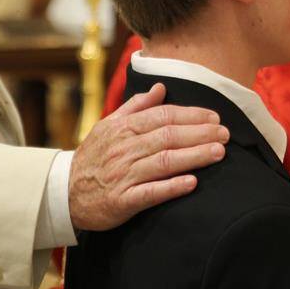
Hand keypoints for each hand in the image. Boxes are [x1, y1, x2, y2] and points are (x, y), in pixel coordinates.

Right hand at [68, 83, 229, 230]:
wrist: (63, 193)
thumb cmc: (92, 157)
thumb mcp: (108, 126)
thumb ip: (136, 106)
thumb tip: (161, 87)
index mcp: (123, 128)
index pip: (163, 116)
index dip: (191, 115)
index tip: (215, 117)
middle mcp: (124, 149)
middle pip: (168, 137)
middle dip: (200, 134)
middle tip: (226, 134)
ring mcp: (123, 175)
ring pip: (164, 162)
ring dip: (194, 156)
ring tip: (219, 153)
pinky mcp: (121, 201)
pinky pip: (150, 193)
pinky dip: (172, 187)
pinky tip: (192, 183)